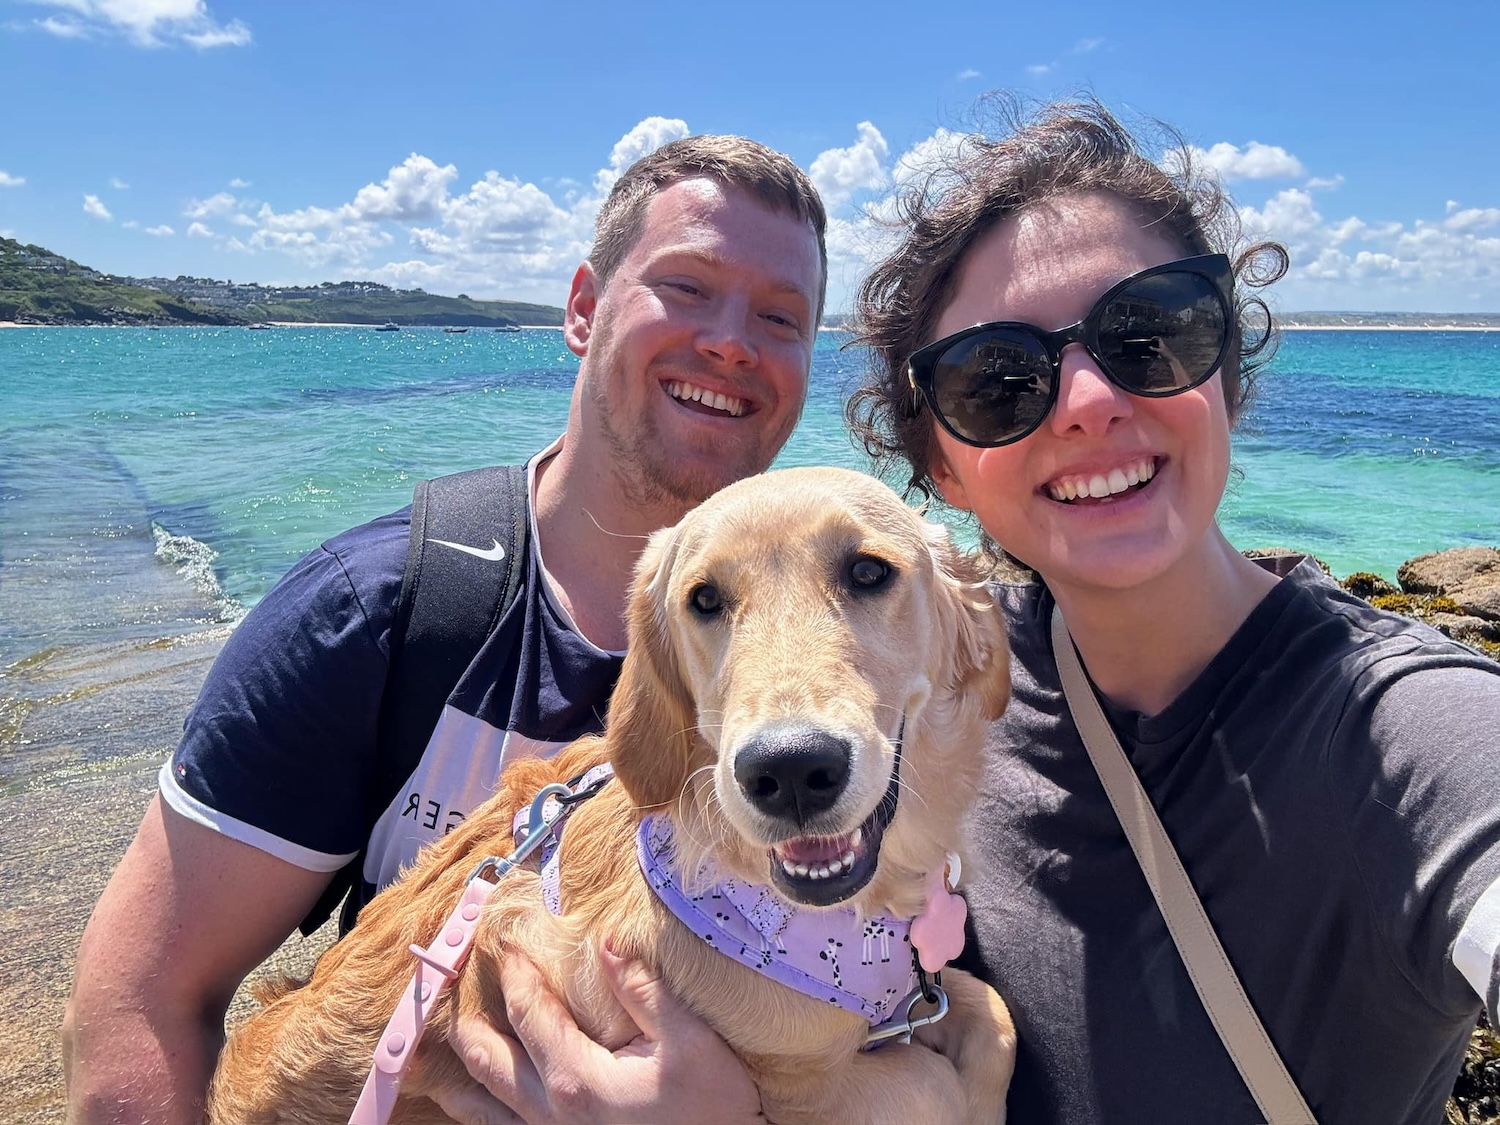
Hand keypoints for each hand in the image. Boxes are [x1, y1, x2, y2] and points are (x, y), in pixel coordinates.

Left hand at [448, 945, 764, 1124]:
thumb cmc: (713, 1108)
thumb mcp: (690, 1042)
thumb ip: (643, 990)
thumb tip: (605, 941)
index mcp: (577, 1078)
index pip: (529, 1010)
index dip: (514, 971)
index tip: (503, 940)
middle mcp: (551, 1112)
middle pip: (488, 1059)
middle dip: (469, 1019)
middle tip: (451, 985)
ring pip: (483, 1106)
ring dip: (458, 1073)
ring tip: (431, 1054)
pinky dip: (478, 1112)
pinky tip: (472, 1101)